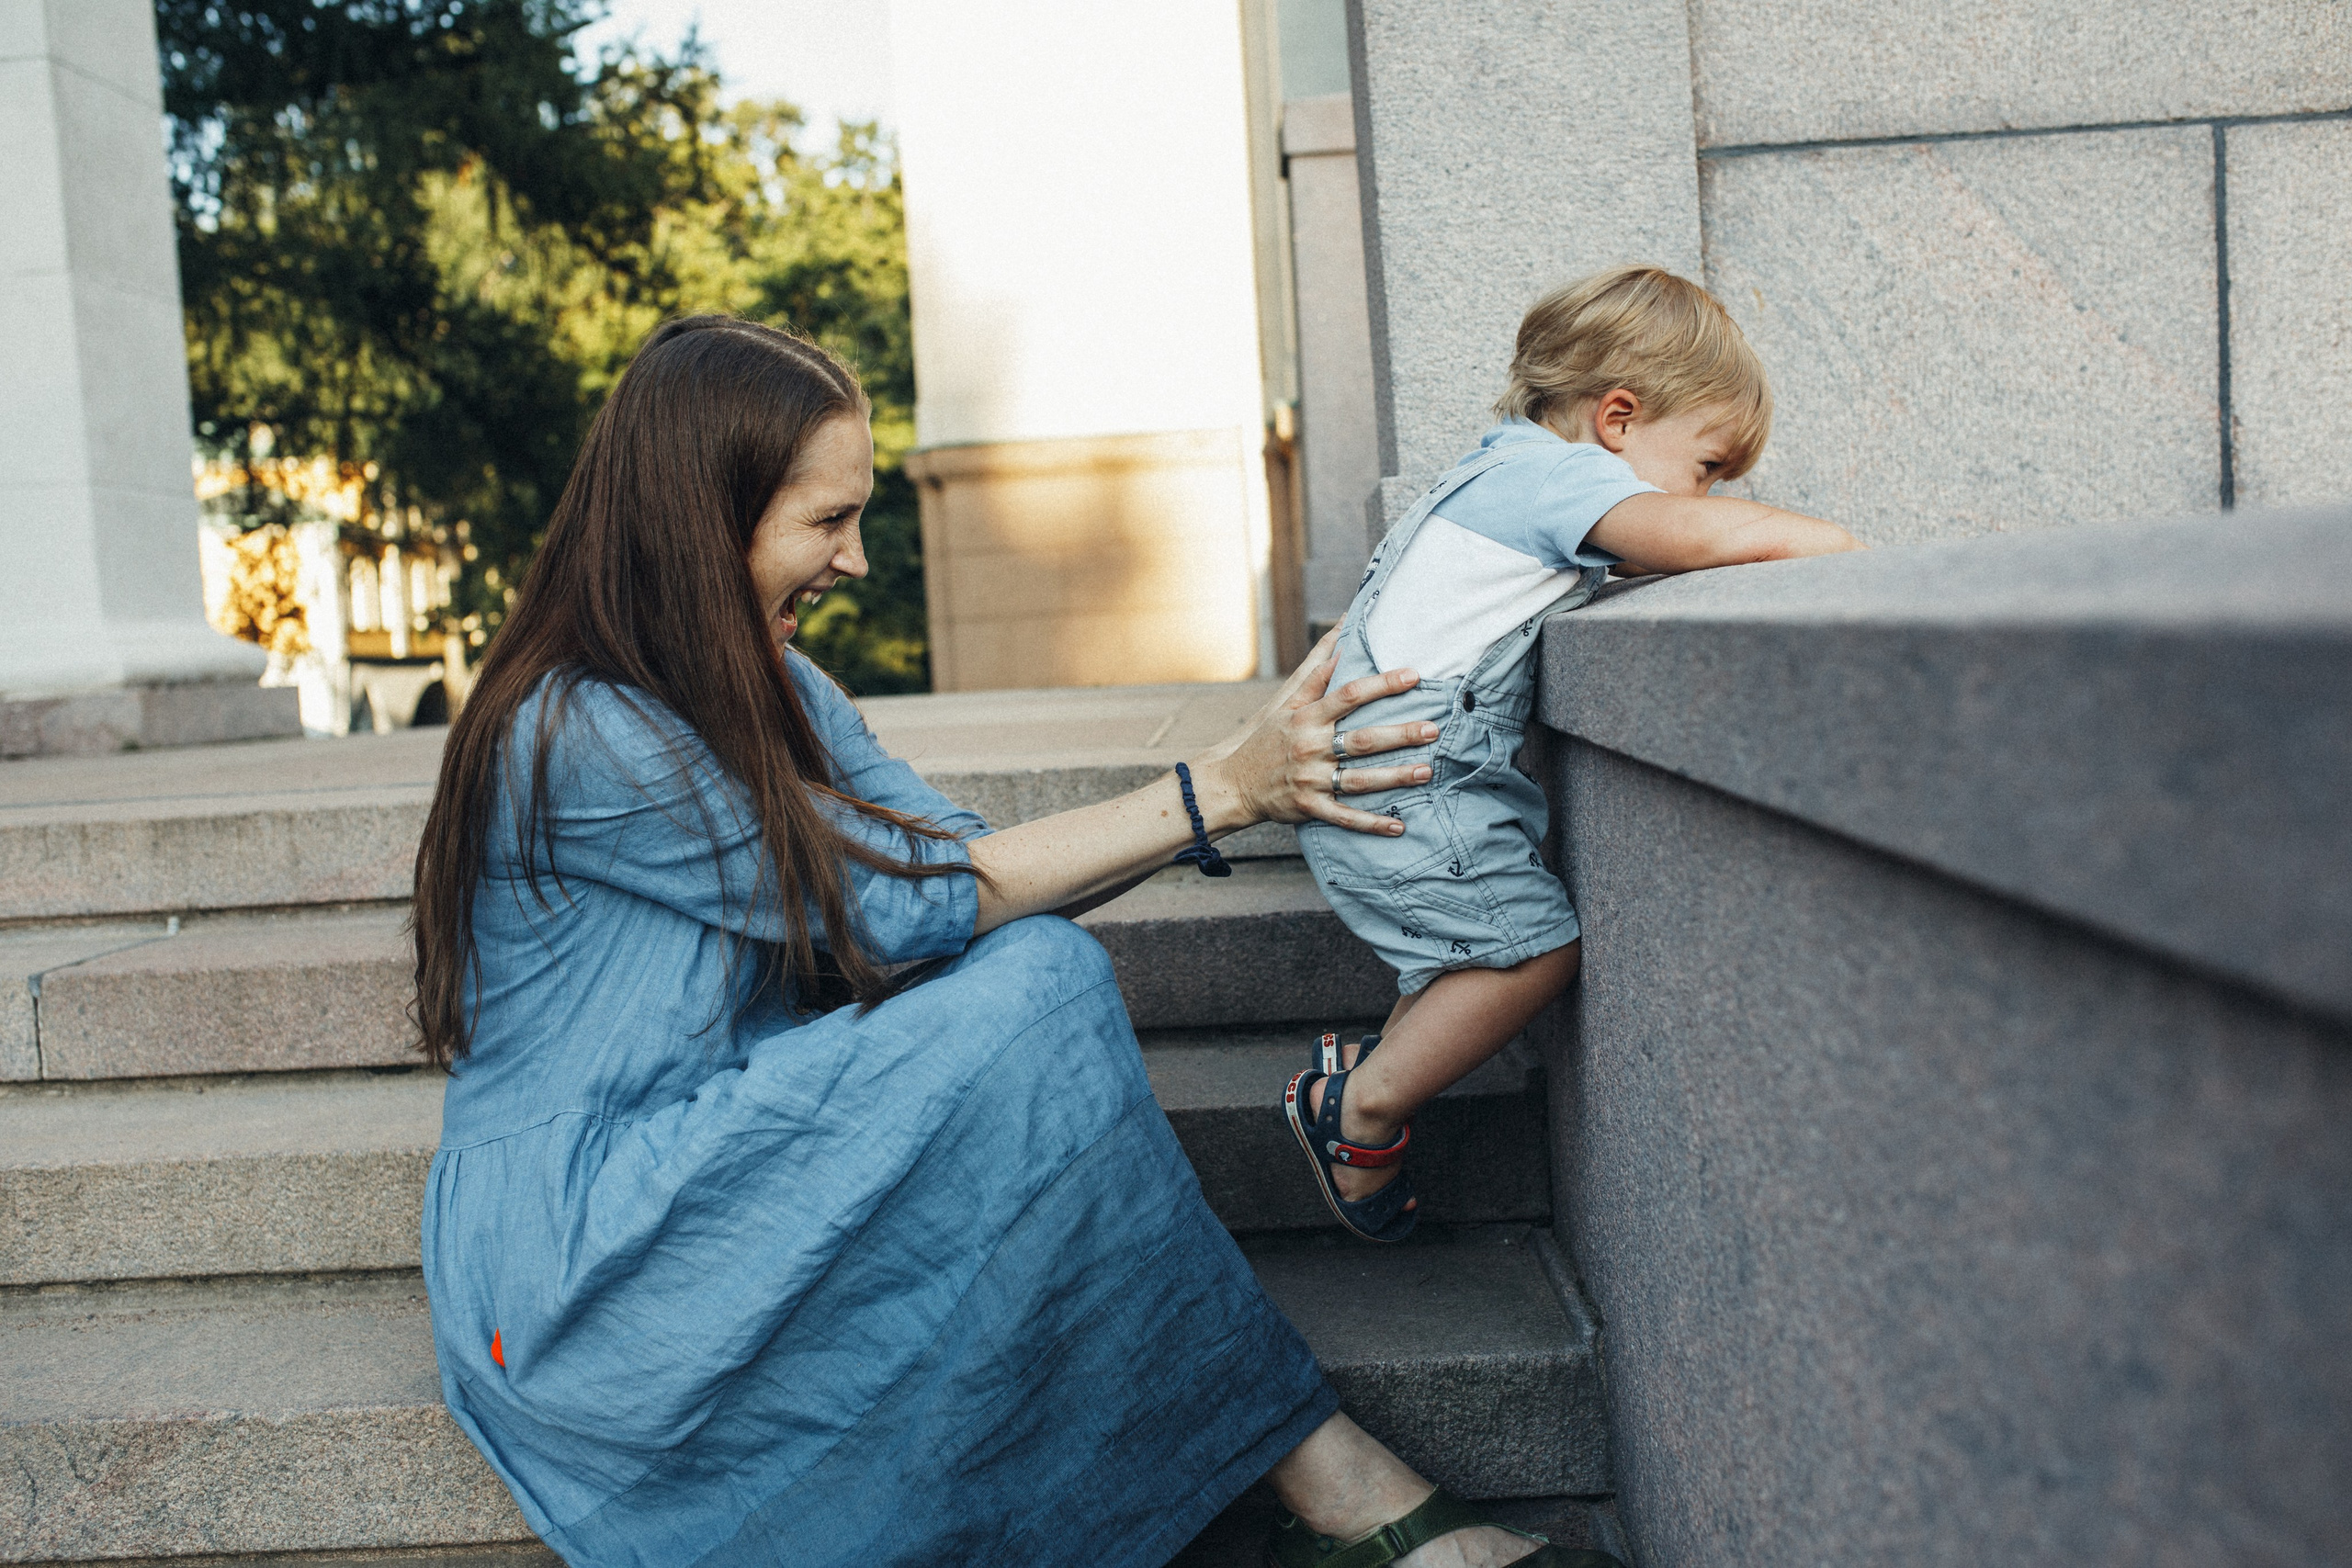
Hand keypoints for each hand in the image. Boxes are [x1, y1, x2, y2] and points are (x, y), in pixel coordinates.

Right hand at [1189, 630, 1436, 836]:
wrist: (1233, 782)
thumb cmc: (1267, 736)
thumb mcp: (1287, 700)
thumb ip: (1317, 668)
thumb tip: (1343, 630)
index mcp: (1307, 717)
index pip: (1348, 695)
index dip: (1382, 684)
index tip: (1414, 676)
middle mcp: (1310, 747)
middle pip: (1362, 740)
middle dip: (1399, 734)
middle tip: (1432, 729)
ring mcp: (1310, 780)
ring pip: (1359, 779)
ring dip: (1394, 776)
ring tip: (1426, 771)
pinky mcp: (1309, 808)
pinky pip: (1345, 817)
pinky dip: (1371, 824)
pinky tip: (1399, 825)